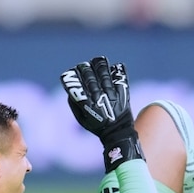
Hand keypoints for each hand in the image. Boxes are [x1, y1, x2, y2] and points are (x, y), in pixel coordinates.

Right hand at [60, 56, 142, 171]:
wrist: (118, 132)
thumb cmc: (97, 125)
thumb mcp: (81, 118)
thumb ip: (74, 103)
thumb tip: (71, 89)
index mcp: (86, 104)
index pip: (76, 85)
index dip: (73, 76)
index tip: (73, 72)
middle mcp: (98, 97)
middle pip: (89, 76)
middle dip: (85, 68)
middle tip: (84, 65)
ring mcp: (111, 94)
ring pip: (104, 73)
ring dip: (100, 64)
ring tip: (98, 60)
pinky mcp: (123, 92)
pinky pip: (120, 77)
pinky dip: (117, 70)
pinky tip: (113, 67)